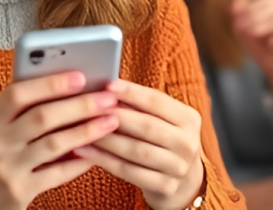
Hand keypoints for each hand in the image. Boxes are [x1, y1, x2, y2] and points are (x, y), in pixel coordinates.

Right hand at [0, 71, 119, 209]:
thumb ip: (19, 110)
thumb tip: (65, 86)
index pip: (18, 94)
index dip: (51, 83)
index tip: (81, 76)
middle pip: (43, 117)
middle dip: (80, 104)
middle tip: (108, 97)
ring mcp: (8, 169)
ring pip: (55, 144)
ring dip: (88, 130)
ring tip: (111, 120)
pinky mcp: (20, 192)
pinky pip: (57, 173)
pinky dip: (80, 161)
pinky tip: (97, 152)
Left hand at [75, 79, 203, 209]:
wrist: (184, 180)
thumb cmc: (163, 141)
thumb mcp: (163, 121)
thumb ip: (140, 107)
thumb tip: (106, 90)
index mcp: (189, 118)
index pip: (157, 101)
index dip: (132, 92)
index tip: (107, 85)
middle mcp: (188, 142)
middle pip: (147, 126)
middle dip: (115, 115)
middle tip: (90, 109)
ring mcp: (178, 167)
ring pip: (137, 150)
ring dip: (107, 139)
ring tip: (83, 131)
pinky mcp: (166, 187)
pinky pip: (130, 172)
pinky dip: (106, 161)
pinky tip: (88, 152)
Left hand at [230, 0, 272, 107]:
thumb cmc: (263, 48)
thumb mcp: (247, 32)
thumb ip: (241, 16)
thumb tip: (232, 4)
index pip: (267, 0)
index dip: (250, 8)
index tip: (237, 21)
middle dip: (256, 17)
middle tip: (242, 28)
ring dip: (266, 26)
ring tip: (253, 33)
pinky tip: (270, 43)